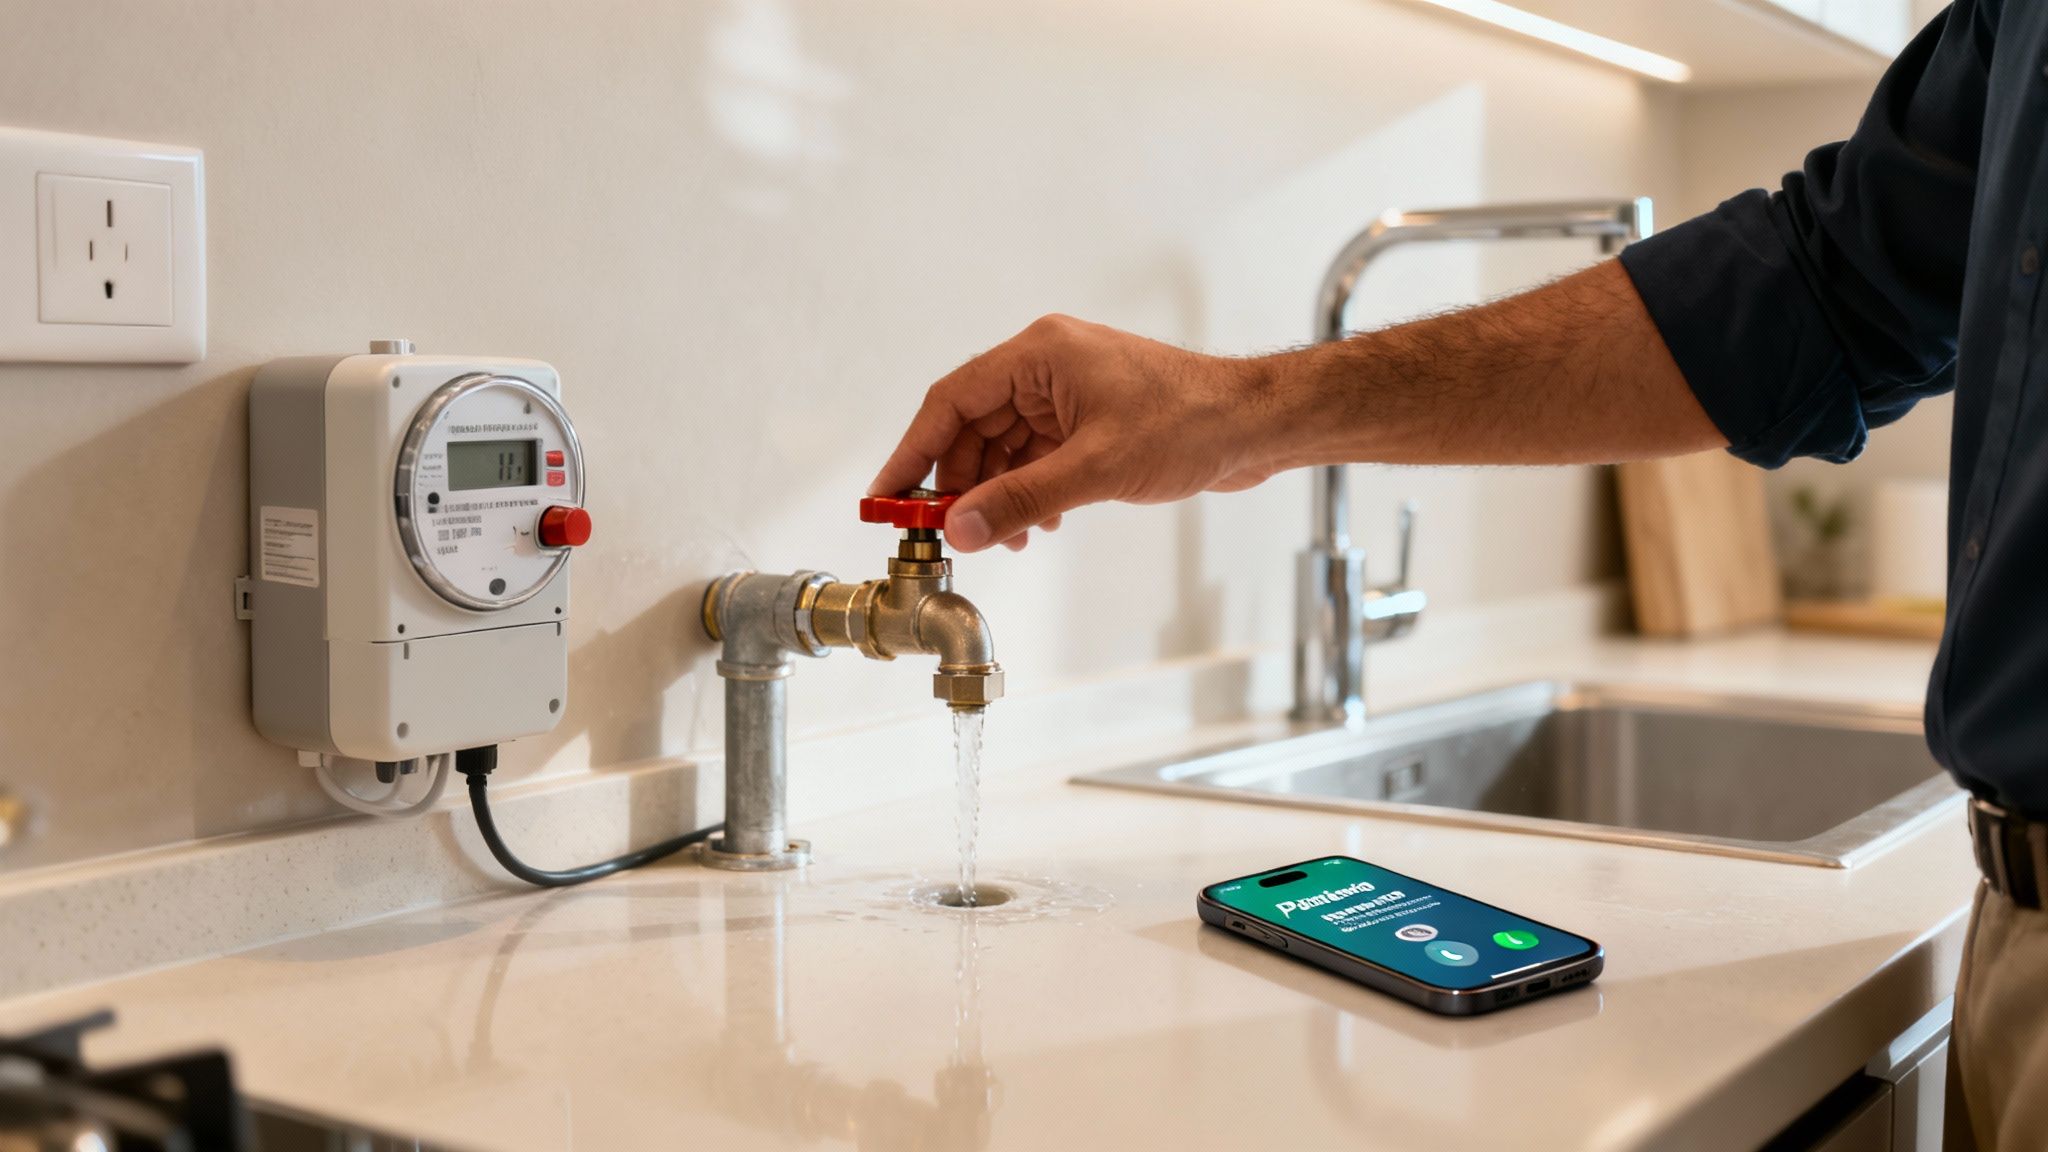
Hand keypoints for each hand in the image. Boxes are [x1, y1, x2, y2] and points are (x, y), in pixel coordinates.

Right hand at [869, 316, 1287, 551]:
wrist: (1254, 426)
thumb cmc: (1190, 422)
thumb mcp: (1096, 469)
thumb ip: (1022, 500)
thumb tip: (962, 529)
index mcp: (1040, 355)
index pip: (951, 401)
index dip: (912, 451)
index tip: (885, 496)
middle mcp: (1047, 367)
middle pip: (973, 428)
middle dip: (960, 485)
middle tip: (949, 535)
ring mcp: (1068, 395)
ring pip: (1004, 449)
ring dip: (998, 496)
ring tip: (1005, 540)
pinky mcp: (1089, 422)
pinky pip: (1036, 458)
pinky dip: (1029, 493)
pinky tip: (1041, 526)